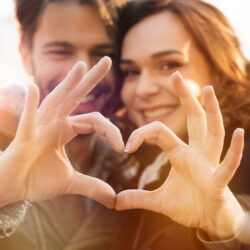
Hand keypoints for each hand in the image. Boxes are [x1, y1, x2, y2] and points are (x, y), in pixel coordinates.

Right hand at [0, 57, 123, 208]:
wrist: (12, 189)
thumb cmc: (37, 180)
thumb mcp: (70, 182)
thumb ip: (92, 186)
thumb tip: (114, 199)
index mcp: (66, 129)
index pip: (95, 121)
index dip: (112, 132)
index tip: (124, 148)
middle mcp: (54, 122)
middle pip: (76, 97)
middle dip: (91, 79)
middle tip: (107, 60)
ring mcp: (39, 127)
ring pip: (56, 101)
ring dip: (67, 84)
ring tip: (81, 67)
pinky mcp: (24, 138)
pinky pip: (28, 120)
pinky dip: (30, 105)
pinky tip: (33, 87)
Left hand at [116, 72, 246, 238]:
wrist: (210, 223)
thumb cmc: (190, 206)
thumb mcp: (159, 202)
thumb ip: (138, 198)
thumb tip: (115, 202)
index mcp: (181, 155)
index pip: (160, 132)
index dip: (142, 134)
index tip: (126, 146)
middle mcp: (197, 154)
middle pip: (193, 120)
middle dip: (186, 98)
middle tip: (176, 75)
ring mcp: (209, 164)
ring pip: (212, 133)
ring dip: (211, 111)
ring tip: (207, 89)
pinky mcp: (218, 181)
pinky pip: (227, 164)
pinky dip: (234, 151)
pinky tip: (238, 132)